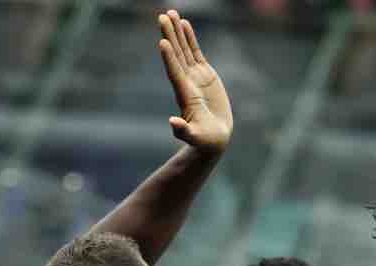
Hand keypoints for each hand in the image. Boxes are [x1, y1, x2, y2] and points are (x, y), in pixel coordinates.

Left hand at [158, 10, 231, 153]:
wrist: (213, 139)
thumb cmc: (204, 142)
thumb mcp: (195, 138)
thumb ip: (183, 131)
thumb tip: (172, 123)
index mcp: (184, 95)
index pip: (175, 73)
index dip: (169, 58)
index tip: (162, 42)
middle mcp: (186, 82)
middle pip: (176, 55)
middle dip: (169, 36)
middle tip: (162, 16)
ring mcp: (194, 77)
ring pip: (183, 50)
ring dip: (177, 32)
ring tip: (170, 13)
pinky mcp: (204, 75)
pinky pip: (195, 52)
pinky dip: (190, 38)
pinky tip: (184, 24)